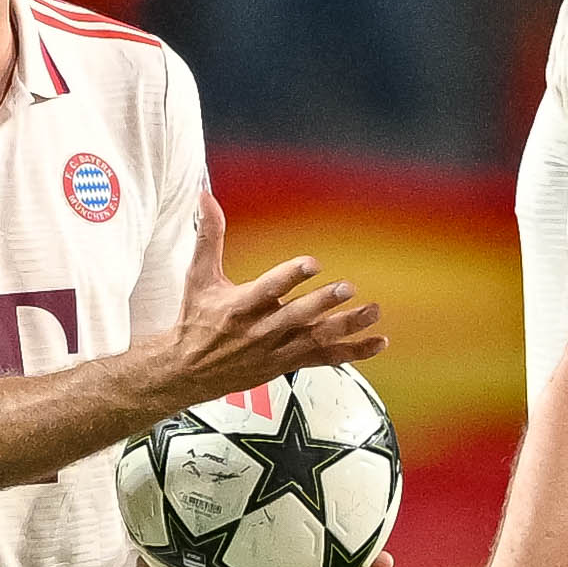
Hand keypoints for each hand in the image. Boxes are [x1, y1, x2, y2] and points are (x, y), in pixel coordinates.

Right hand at [165, 189, 382, 403]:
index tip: (312, 263)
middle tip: (347, 287)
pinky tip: (378, 342)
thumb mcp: (198, 276)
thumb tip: (205, 195)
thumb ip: (209, 235)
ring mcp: (277, 349)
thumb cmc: (196, 319)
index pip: (269, 289)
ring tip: (372, 311)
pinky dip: (353, 352)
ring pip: (316, 338)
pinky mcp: (288, 363)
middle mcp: (261, 329)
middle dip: (322, 302)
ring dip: (346, 326)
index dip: (290, 276)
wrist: (189, 371)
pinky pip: (326, 359)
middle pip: (297, 316)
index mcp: (240, 306)